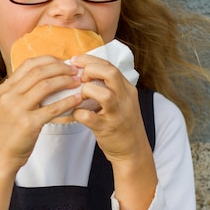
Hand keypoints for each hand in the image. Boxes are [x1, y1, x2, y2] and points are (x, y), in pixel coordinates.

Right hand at [0, 55, 82, 209]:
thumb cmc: (8, 132)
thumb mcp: (9, 106)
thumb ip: (23, 91)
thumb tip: (46, 78)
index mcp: (6, 88)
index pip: (29, 64)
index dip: (49, 60)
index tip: (63, 62)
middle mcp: (10, 95)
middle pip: (39, 72)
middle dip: (61, 68)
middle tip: (75, 70)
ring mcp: (18, 109)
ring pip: (46, 86)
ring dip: (65, 81)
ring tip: (78, 82)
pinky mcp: (28, 124)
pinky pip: (52, 108)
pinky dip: (67, 101)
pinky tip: (77, 99)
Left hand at [71, 54, 156, 209]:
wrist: (133, 150)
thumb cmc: (121, 122)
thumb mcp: (120, 100)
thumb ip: (106, 86)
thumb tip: (81, 71)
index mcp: (127, 89)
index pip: (110, 66)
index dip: (91, 60)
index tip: (76, 60)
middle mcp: (125, 99)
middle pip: (110, 74)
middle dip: (90, 69)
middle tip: (79, 75)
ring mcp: (117, 115)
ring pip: (104, 95)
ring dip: (87, 91)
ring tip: (80, 94)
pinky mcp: (108, 129)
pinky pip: (90, 118)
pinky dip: (79, 112)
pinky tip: (75, 112)